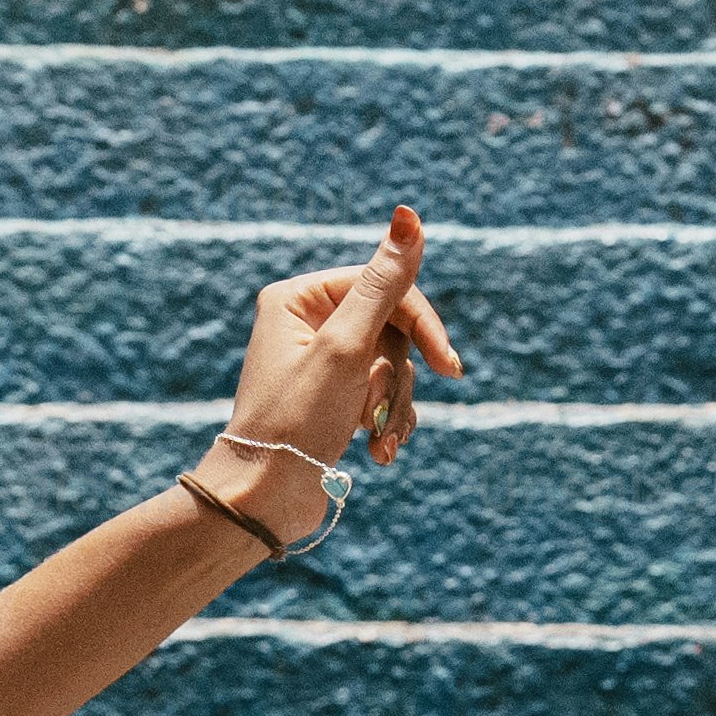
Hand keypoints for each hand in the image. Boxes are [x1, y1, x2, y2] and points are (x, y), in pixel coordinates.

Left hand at [208, 208, 464, 539]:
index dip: (422, 326)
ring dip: (394, 407)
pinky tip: (378, 453)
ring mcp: (321, 363)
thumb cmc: (296, 421)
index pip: (384, 288)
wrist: (265, 499)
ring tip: (378, 442)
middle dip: (397, 379)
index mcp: (299, 298)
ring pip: (393, 368)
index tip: (450, 368)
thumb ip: (383, 284)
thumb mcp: (347, 348)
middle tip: (382, 414)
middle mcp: (307, 323)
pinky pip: (383, 396)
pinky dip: (388, 424)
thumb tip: (409, 215)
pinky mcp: (333, 399)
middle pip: (393, 332)